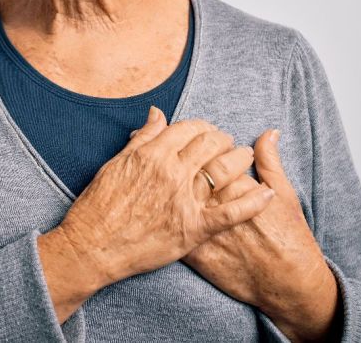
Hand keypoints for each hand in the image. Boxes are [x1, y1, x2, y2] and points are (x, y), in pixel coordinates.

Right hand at [54, 106, 275, 286]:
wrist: (93, 246)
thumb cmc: (99, 205)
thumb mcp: (117, 163)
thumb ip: (143, 138)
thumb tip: (158, 114)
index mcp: (153, 154)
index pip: (189, 128)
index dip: (203, 127)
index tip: (207, 132)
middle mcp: (172, 172)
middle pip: (211, 144)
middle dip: (225, 140)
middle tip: (228, 144)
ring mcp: (184, 200)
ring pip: (225, 171)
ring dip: (241, 160)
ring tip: (246, 159)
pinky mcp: (193, 228)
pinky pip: (231, 213)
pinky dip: (253, 203)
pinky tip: (267, 195)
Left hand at [181, 130, 341, 342]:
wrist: (287, 284)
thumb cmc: (290, 238)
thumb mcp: (285, 194)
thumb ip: (271, 161)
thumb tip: (269, 133)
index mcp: (235, 184)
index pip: (209, 153)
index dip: (204, 145)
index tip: (204, 142)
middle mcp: (215, 203)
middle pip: (187, 171)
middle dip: (179, 159)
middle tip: (180, 156)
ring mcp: (203, 229)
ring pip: (174, 196)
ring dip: (163, 178)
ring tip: (161, 170)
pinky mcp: (196, 253)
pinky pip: (169, 230)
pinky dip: (161, 215)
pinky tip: (154, 202)